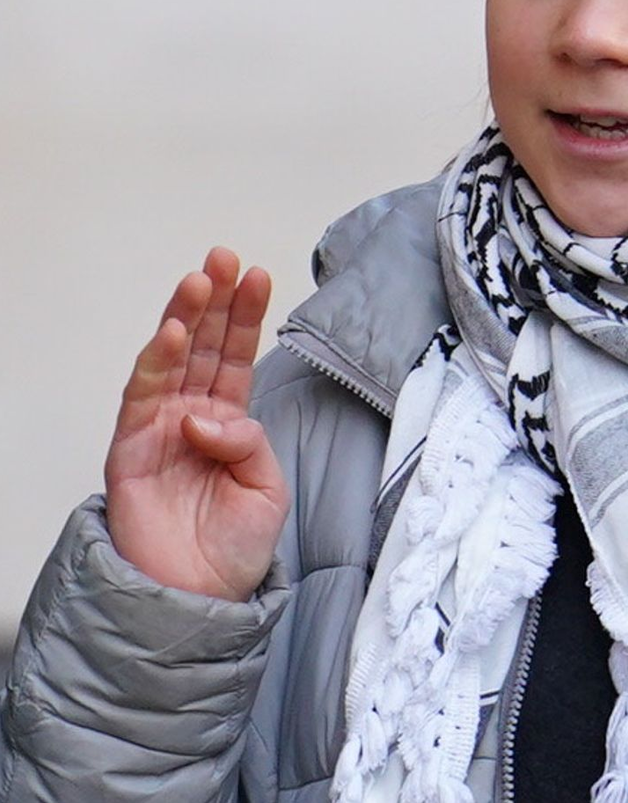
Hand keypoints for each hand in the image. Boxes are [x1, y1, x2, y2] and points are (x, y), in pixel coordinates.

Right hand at [105, 248, 287, 600]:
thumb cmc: (233, 549)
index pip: (239, 356)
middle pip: (205, 346)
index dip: (247, 315)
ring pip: (172, 361)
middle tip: (225, 258)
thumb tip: (208, 417)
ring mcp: (160, 429)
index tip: (259, 275)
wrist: (197, 600)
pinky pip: (141, 398)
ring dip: (185, 318)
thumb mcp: (266, 488)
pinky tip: (173, 334)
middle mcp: (193, 416)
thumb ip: (248, 443)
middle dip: (216, 301)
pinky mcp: (131, 450)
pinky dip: (157, 364)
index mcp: (230, 421)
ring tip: (200, 280)